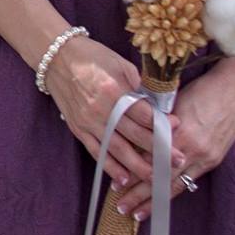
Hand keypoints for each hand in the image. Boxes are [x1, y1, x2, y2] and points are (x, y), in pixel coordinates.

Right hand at [47, 36, 187, 190]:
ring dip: (138, 166)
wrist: (55, 56)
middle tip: (178, 160)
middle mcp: (101, 109)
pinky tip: (123, 178)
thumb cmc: (91, 56)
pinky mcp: (78, 128)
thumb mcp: (119, 64)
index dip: (162, 123)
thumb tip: (156, 105)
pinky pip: (96, 151)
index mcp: (114, 90)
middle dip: (159, 149)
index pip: (144, 114)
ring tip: (156, 177)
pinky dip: (110, 166)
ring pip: (117, 149)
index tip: (176, 127)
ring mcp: (88, 121)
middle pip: (135, 135)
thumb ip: (138, 86)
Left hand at [115, 63, 234, 215]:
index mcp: (177, 131)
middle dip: (140, 195)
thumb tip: (132, 135)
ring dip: (156, 200)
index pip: (148, 159)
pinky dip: (174, 191)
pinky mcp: (214, 159)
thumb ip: (155, 122)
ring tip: (139, 213)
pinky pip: (190, 180)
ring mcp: (205, 156)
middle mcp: (191, 148)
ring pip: (175, 185)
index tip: (115, 185)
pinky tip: (163, 200)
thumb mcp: (173, 102)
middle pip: (160, 177)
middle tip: (121, 208)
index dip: (131, 174)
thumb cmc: (201, 89)